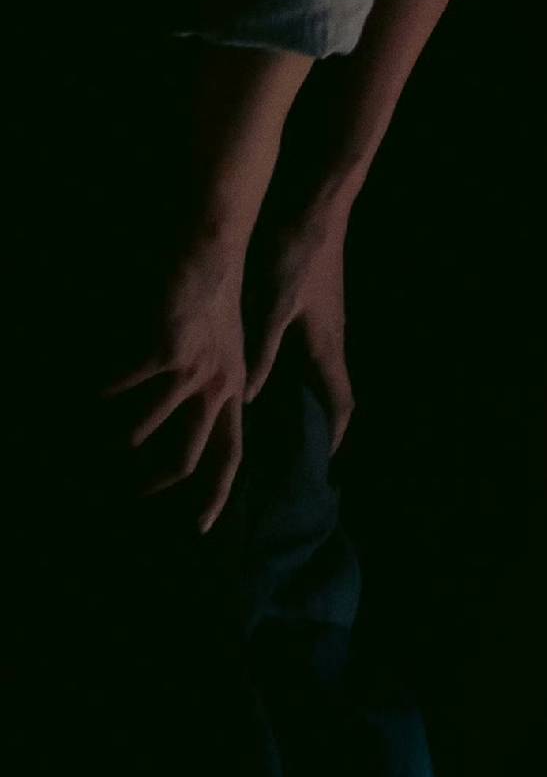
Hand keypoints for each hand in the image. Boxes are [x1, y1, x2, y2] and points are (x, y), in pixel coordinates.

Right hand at [110, 225, 259, 526]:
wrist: (212, 248)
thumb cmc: (209, 295)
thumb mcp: (223, 346)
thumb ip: (213, 382)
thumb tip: (191, 416)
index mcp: (237, 388)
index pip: (232, 454)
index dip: (215, 493)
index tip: (200, 528)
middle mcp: (221, 386)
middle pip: (187, 458)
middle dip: (150, 484)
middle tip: (121, 494)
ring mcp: (194, 370)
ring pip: (141, 429)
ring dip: (108, 436)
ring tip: (82, 436)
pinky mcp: (166, 350)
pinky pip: (117, 387)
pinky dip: (93, 392)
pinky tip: (79, 388)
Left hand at [245, 201, 359, 449]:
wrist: (319, 212)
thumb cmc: (298, 257)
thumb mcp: (274, 306)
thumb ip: (262, 353)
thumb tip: (249, 398)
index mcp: (325, 345)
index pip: (340, 402)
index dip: (332, 434)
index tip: (321, 462)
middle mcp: (332, 339)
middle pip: (332, 393)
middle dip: (320, 424)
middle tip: (294, 450)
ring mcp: (327, 324)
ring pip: (320, 374)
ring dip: (307, 400)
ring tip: (278, 422)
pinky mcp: (316, 310)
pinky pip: (311, 355)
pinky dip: (297, 377)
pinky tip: (270, 376)